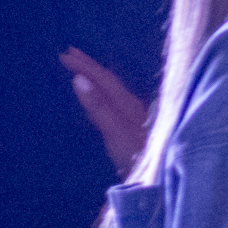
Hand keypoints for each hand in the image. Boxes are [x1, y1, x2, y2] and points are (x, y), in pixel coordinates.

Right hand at [62, 47, 146, 174]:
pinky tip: (102, 94)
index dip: (84, 65)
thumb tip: (78, 79)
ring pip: (114, 87)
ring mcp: (137, 115)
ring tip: (82, 66)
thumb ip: (98, 107)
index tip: (65, 54)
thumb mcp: (115, 132)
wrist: (162, 175)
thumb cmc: (137, 156)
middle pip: (109, 79)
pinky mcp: (137, 126)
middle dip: (89, 65)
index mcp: (127, 103)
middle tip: (70, 52)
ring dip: (96, 75)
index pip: (103, 78)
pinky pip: (115, 98)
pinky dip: (103, 89)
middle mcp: (133, 104)